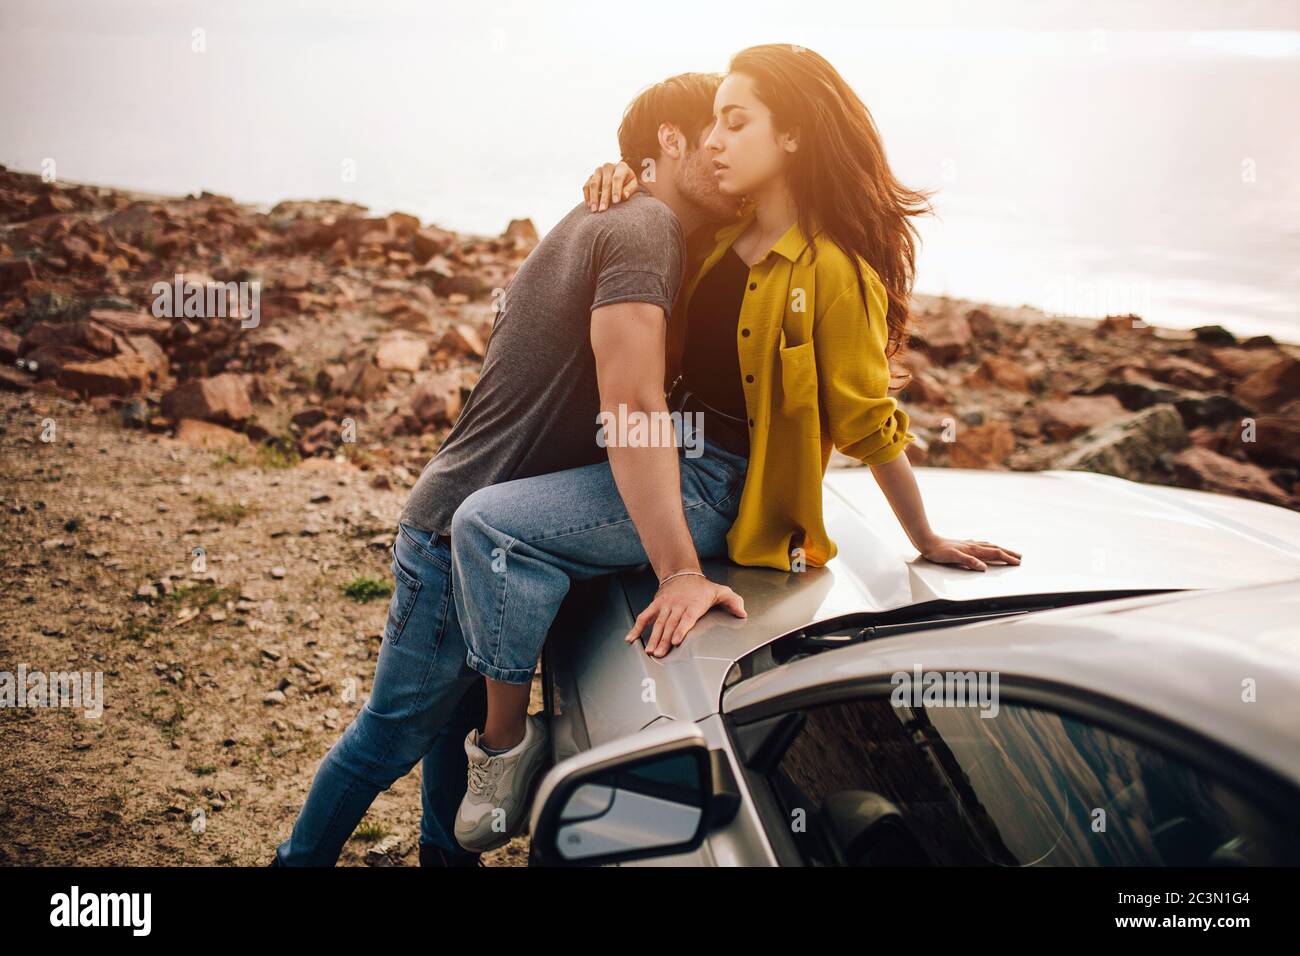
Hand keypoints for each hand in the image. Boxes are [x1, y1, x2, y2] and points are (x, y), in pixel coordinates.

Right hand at [583, 161, 639, 211]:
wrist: (619, 177)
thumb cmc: (627, 183)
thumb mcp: (633, 185)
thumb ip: (629, 190)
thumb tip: (623, 196)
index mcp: (621, 167)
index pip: (617, 178)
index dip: (616, 190)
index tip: (616, 202)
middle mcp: (608, 167)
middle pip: (605, 183)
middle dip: (604, 197)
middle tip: (603, 209)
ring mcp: (598, 171)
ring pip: (593, 184)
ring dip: (593, 198)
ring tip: (594, 210)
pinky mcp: (591, 177)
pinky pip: (586, 186)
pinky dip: (587, 196)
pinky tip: (589, 206)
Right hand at [624, 573, 745, 657]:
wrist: (682, 572)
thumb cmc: (701, 587)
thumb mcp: (720, 591)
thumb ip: (733, 602)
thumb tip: (742, 612)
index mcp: (693, 604)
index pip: (686, 618)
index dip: (680, 629)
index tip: (675, 640)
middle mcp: (677, 605)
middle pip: (670, 624)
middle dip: (664, 639)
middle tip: (659, 653)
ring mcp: (665, 606)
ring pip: (658, 623)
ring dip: (653, 638)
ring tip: (649, 651)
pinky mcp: (656, 605)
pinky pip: (645, 616)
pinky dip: (637, 627)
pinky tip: (631, 638)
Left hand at [918, 536, 1020, 571]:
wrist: (927, 541)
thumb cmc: (938, 551)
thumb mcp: (953, 557)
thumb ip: (969, 562)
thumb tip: (984, 567)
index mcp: (973, 549)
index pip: (994, 554)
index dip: (1007, 558)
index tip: (1017, 563)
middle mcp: (973, 545)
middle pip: (995, 548)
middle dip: (1008, 553)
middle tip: (1020, 557)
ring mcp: (969, 544)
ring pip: (989, 546)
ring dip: (1000, 549)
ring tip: (1008, 552)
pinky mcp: (963, 544)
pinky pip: (981, 545)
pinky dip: (989, 546)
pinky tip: (986, 547)